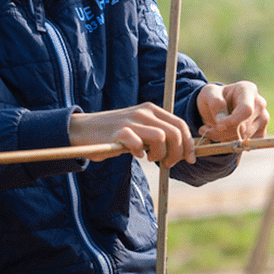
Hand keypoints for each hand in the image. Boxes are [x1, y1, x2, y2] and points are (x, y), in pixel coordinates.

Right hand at [69, 103, 194, 166]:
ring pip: (162, 137)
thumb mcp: (140, 128)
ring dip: (160, 154)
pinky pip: (138, 144)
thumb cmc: (115, 133)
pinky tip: (136, 155)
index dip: (189, 144)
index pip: (180, 124)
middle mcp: (144, 112)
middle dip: (178, 152)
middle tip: (169, 163)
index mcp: (152, 110)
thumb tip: (182, 150)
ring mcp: (131, 121)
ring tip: (150, 158)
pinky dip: (140, 153)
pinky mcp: (118, 132)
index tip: (189, 158)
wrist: (83, 129)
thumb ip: (158, 134)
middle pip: (175, 132)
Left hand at [196, 81, 268, 143]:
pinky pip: (248, 144)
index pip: (246, 109)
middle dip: (224, 132)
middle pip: (245, 127)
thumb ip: (215, 103)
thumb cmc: (214, 98)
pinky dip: (234, 144)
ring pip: (246, 138)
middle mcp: (259, 103)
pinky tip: (225, 135)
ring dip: (226, 139)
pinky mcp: (262, 132)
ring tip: (215, 130)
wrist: (218, 107)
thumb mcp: (208, 94)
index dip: (232, 121)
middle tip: (207, 130)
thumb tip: (222, 121)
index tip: (218, 126)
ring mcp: (263, 118)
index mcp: (248, 90)